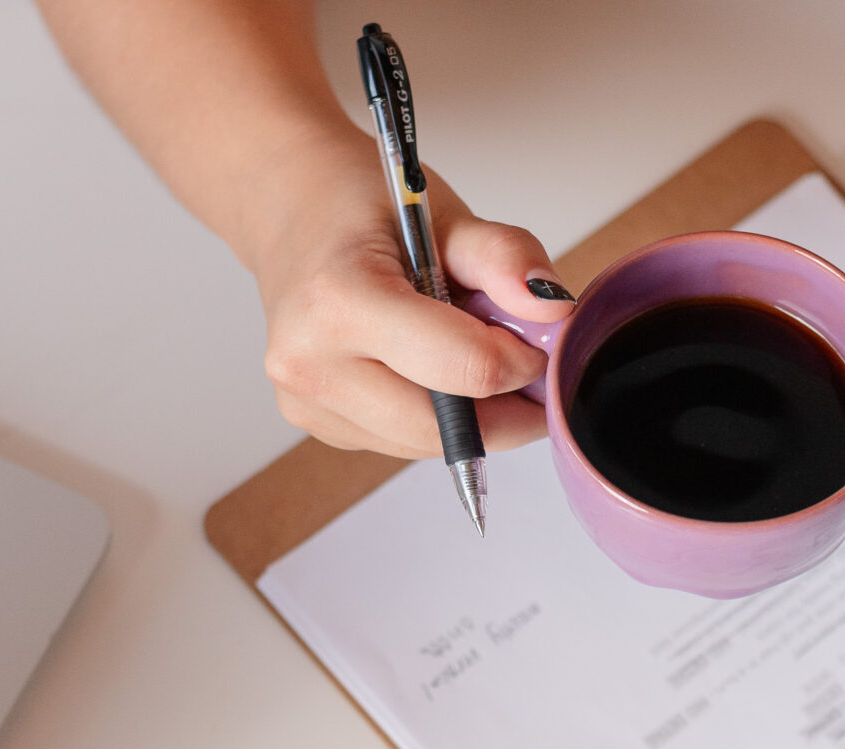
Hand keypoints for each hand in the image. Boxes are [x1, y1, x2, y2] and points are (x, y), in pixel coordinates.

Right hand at [242, 132, 574, 458]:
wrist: (289, 209)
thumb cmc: (362, 206)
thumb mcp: (444, 214)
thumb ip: (504, 258)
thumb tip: (555, 314)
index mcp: (341, 301)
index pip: (464, 369)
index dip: (521, 364)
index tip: (537, 342)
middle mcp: (311, 362)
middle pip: (446, 428)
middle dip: (504, 409)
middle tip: (527, 370)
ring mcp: (306, 402)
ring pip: (426, 446)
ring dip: (470, 417)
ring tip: (470, 357)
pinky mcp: (314, 423)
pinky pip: (400, 442)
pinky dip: (433, 417)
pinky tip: (426, 369)